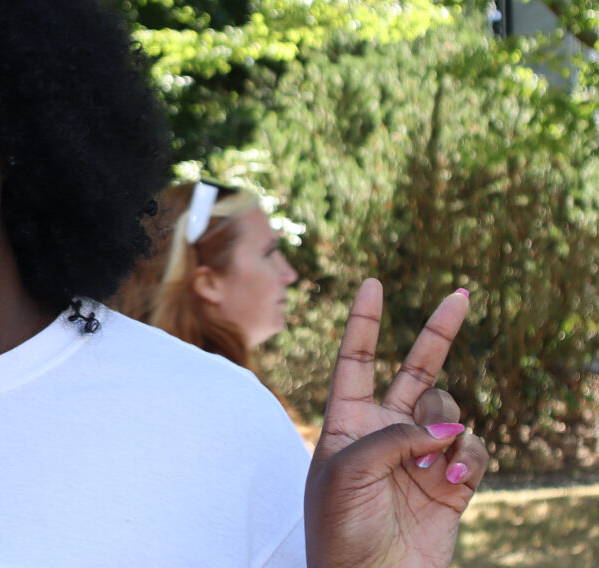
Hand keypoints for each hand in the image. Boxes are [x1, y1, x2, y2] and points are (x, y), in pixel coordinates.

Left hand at [305, 278, 489, 567]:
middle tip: (462, 293)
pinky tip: (448, 486)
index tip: (374, 284)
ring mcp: (420, 456)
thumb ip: (394, 437)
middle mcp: (384, 432)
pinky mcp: (451, 484)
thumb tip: (449, 428)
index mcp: (346, 422)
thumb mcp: (347, 470)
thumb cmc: (338, 526)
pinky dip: (466, 461)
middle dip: (438, 333)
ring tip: (427, 471)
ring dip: (445, 432)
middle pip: (417, 371)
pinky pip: (472, 451)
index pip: (356, 362)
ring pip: (450, 414)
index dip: (364, 323)